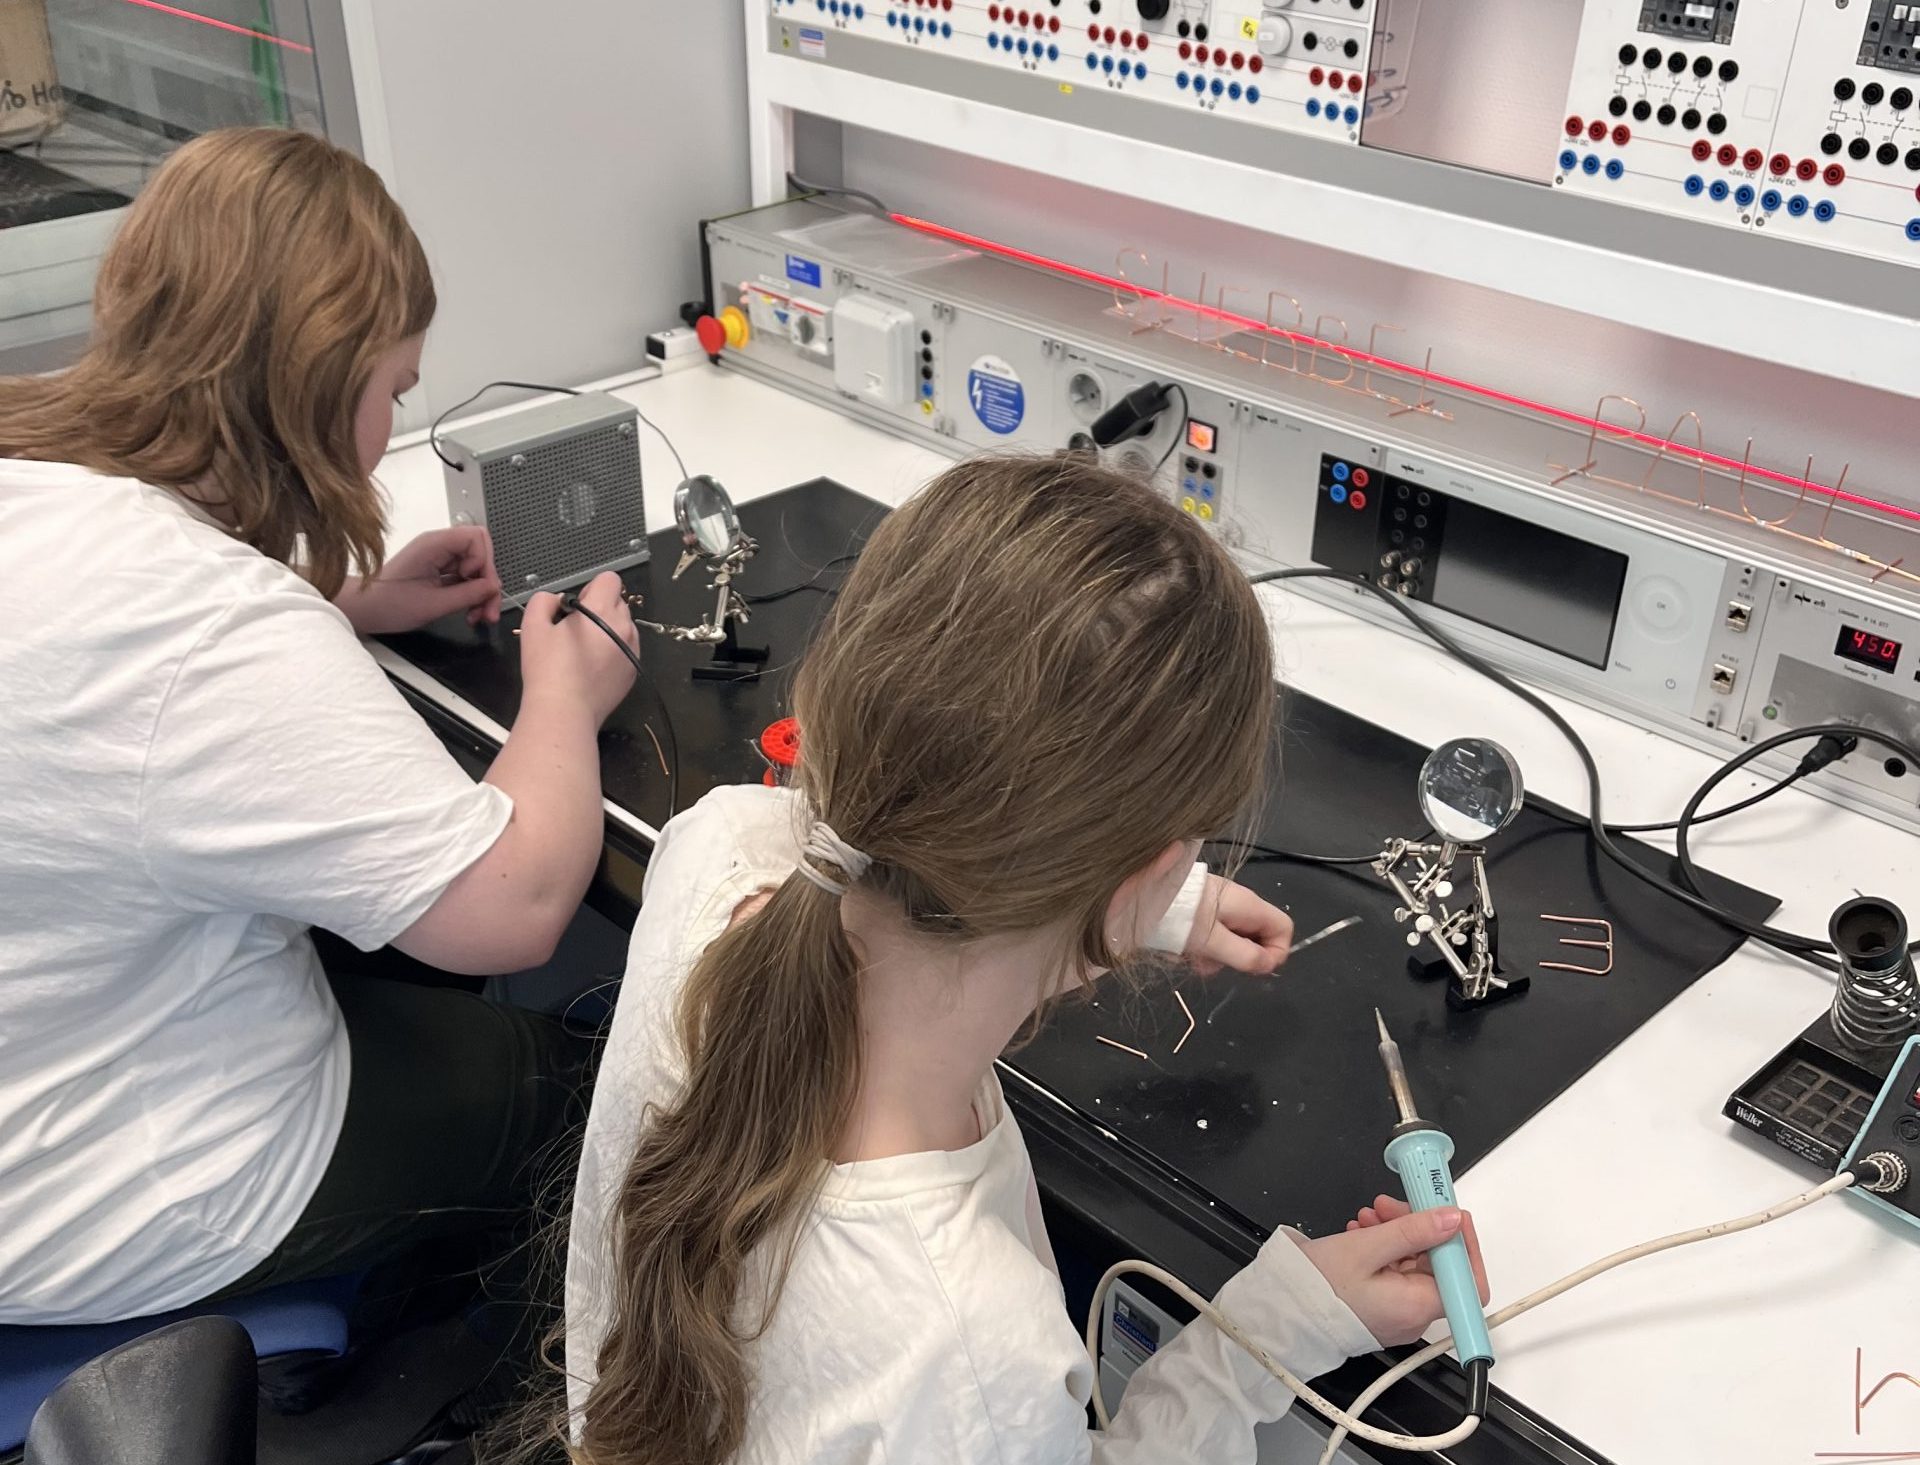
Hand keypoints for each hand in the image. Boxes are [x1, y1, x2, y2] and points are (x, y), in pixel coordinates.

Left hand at [334, 527, 503, 635]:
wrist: (364, 610)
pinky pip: (465, 579)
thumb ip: (468, 594)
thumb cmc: (389, 605)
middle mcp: (438, 546)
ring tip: (478, 617)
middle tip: (488, 610)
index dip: (483, 561)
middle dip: (488, 582)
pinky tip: (469, 613)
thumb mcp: (433, 604)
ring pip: (475, 569)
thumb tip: (493, 587)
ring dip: (481, 593)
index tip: (473, 583)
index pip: (476, 537)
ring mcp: (439, 558)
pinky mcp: (438, 571)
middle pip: (480, 554)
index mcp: (434, 544)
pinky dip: (471, 595)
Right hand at [518, 571, 638, 726]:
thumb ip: (544, 600)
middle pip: (618, 602)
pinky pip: (627, 649)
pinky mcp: (634, 671)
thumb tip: (557, 601)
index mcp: (603, 610)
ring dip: (608, 630)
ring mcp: (633, 650)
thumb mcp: (533, 625)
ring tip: (585, 652)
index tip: (576, 609)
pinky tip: (593, 668)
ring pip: (624, 626)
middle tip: (576, 632)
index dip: (591, 589)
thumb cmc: (547, 668)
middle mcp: (626, 627)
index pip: (610, 579)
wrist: (564, 711)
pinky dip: (613, 651)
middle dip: (599, 609)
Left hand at [1186, 876, 1292, 974]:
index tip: (1254, 968)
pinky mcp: (1200, 913)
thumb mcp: (1214, 941)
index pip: (1283, 928)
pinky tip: (1179, 948)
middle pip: (1254, 940)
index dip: (1276, 952)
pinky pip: (1209, 937)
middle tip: (1211, 962)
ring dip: (1211, 956)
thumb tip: (1268, 965)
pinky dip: (1198, 947)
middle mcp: (1238, 905)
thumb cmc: (1182, 916)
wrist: (1142, 891)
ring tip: (1188, 956)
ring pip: (1229, 943)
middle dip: (1234, 958)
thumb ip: (1245, 956)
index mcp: (1249, 906)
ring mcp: (1218, 908)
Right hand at [1295, 1196, 1489, 1346]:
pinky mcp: (1382, 1307)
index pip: (1468, 1280)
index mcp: (1417, 1307)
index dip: (1463, 1243)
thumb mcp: (1365, 1248)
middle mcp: (1413, 1316)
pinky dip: (1386, 1249)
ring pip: (1415, 1265)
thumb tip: (1450, 1220)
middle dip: (1420, 1228)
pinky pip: (1396, 1273)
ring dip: (1398, 1234)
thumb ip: (1413, 1231)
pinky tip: (1364, 1232)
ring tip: (1370, 1217)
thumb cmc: (1316, 1289)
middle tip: (1394, 1205)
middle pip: (1439, 1266)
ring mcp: (1398, 1313)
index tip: (1446, 1215)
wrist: (1282, 1313)